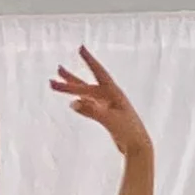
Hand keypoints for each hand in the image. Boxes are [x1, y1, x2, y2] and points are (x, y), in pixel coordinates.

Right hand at [50, 46, 150, 160]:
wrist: (137, 145)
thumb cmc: (128, 131)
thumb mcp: (109, 119)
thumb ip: (91, 110)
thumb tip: (72, 103)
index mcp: (113, 92)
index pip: (98, 72)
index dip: (89, 60)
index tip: (81, 48)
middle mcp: (109, 96)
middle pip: (87, 85)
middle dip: (71, 79)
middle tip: (57, 70)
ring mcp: (107, 106)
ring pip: (86, 94)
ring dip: (73, 88)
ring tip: (58, 81)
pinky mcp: (105, 116)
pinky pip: (89, 106)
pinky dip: (80, 103)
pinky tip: (73, 102)